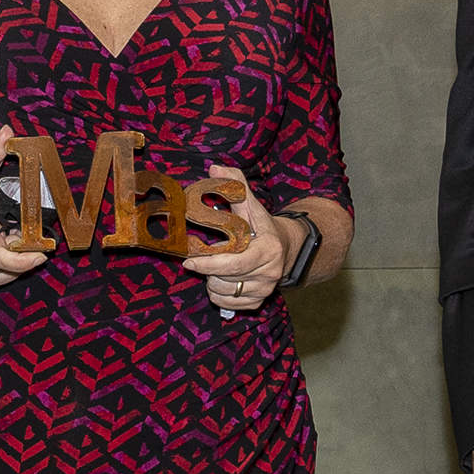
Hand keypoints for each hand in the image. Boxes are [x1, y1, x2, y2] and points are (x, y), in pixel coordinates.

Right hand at [0, 128, 49, 291]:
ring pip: (11, 272)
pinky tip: (10, 251)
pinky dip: (13, 267)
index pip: (1, 258)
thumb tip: (7, 133)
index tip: (42, 253)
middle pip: (13, 263)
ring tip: (13, 238)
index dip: (24, 260)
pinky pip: (5, 278)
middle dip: (26, 249)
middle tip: (27, 233)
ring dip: (20, 258)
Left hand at [179, 171, 288, 319]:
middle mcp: (270, 273)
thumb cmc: (261, 226)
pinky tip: (223, 279)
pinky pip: (226, 305)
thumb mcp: (251, 205)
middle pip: (225, 279)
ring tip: (218, 266)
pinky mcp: (258, 302)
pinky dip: (218, 294)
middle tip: (206, 256)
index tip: (188, 261)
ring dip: (212, 280)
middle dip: (209, 269)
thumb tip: (215, 168)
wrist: (286, 249)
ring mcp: (265, 290)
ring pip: (222, 292)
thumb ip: (235, 185)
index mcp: (269, 250)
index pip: (234, 263)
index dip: (208, 264)